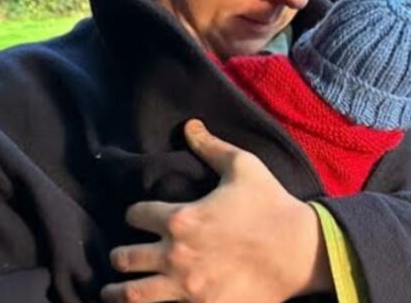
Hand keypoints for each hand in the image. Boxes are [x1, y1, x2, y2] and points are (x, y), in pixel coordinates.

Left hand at [100, 119, 331, 302]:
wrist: (300, 251)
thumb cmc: (271, 205)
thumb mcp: (242, 166)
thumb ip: (210, 146)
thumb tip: (189, 125)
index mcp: (180, 218)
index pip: (136, 215)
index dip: (134, 213)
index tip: (137, 216)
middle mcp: (175, 254)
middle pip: (126, 257)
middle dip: (120, 255)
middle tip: (120, 257)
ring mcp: (186, 286)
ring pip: (132, 294)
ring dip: (117, 291)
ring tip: (109, 291)